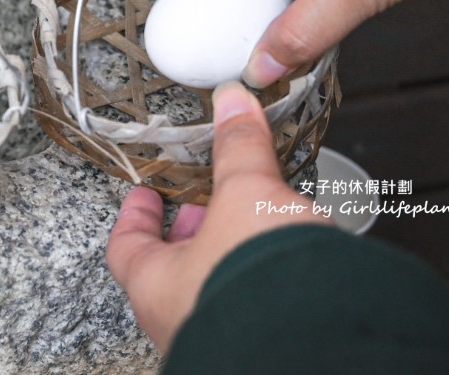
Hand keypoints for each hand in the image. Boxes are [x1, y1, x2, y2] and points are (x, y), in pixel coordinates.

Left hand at [105, 81, 329, 352]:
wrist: (322, 339)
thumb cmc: (261, 282)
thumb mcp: (247, 193)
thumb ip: (239, 148)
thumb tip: (232, 105)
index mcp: (156, 288)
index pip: (126, 248)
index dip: (135, 215)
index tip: (144, 193)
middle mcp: (179, 322)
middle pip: (170, 269)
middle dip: (192, 231)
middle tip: (205, 203)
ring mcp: (218, 338)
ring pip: (209, 288)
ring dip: (226, 254)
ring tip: (252, 223)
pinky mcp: (260, 343)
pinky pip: (248, 305)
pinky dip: (256, 278)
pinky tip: (284, 259)